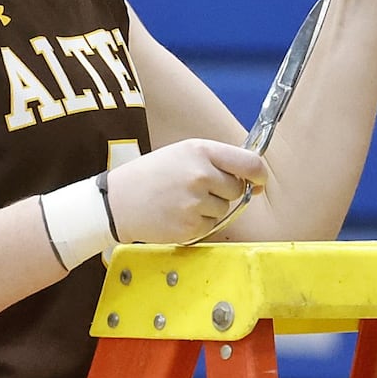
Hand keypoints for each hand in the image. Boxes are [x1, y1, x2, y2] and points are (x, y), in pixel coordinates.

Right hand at [104, 139, 267, 243]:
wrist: (117, 201)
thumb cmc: (152, 175)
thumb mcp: (183, 152)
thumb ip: (217, 160)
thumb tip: (253, 178)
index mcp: (201, 150)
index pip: (249, 162)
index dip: (259, 174)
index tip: (259, 181)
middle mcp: (201, 175)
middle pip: (237, 189)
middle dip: (223, 191)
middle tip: (196, 188)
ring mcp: (196, 202)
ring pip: (225, 209)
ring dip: (210, 208)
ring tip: (182, 200)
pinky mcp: (191, 226)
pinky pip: (211, 225)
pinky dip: (199, 223)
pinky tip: (178, 214)